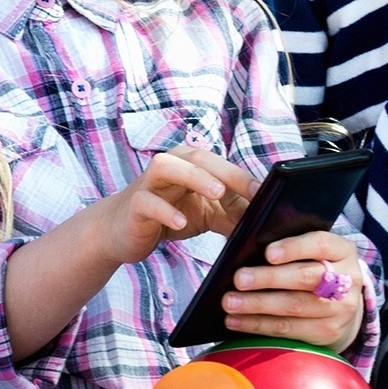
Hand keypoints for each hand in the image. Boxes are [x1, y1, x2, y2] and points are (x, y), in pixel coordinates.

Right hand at [99, 146, 257, 267]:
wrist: (121, 231)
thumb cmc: (167, 215)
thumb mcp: (206, 214)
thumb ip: (232, 213)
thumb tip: (266, 217)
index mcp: (188, 164)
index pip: (219, 164)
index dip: (242, 176)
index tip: (265, 192)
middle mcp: (169, 166)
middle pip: (198, 158)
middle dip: (226, 172)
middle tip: (250, 191)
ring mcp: (149, 183)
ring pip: (167, 167)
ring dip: (195, 177)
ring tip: (216, 194)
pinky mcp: (135, 204)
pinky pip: (148, 201)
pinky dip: (165, 210)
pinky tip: (181, 223)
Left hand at [224, 230, 364, 351]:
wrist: (344, 305)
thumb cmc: (315, 268)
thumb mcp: (312, 252)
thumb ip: (288, 246)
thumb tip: (246, 247)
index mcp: (342, 250)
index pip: (320, 244)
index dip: (294, 248)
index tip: (268, 253)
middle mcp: (347, 280)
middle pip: (305, 277)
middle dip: (268, 278)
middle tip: (239, 279)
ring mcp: (340, 309)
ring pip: (294, 306)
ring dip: (257, 305)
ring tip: (229, 302)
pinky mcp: (327, 333)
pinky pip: (287, 329)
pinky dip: (257, 325)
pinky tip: (235, 321)